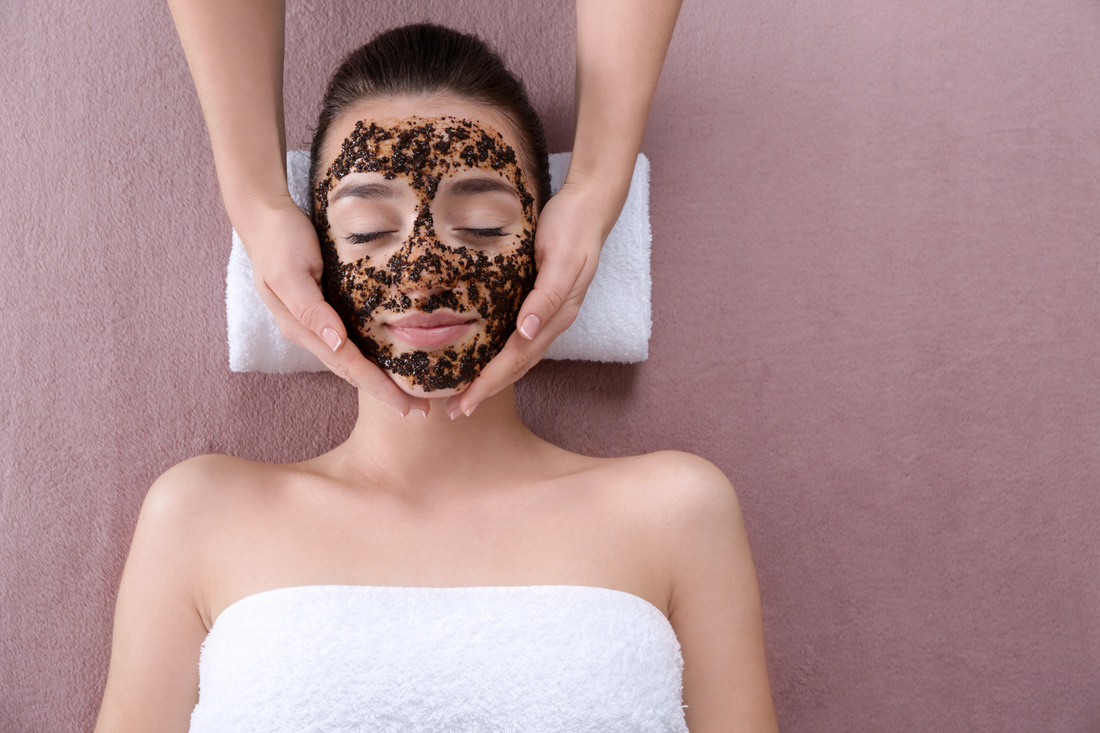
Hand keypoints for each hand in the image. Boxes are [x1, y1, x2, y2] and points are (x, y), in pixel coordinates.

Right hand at [241, 198, 429, 415]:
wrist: (264, 217)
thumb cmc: (279, 240)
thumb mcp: (291, 272)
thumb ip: (310, 309)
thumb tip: (336, 343)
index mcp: (303, 327)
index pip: (349, 365)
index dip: (378, 387)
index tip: (405, 406)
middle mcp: (312, 332)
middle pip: (353, 371)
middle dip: (385, 393)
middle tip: (420, 411)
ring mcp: (318, 323)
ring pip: (352, 360)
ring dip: (380, 380)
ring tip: (411, 396)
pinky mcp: (326, 308)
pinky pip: (352, 341)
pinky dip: (373, 357)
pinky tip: (391, 362)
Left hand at [445, 180, 609, 417]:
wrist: (589, 207)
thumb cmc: (572, 228)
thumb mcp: (560, 258)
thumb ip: (546, 296)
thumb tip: (526, 331)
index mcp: (556, 315)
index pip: (516, 359)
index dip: (490, 383)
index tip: (466, 403)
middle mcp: (551, 321)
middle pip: (516, 366)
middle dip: (486, 390)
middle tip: (456, 411)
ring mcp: (547, 314)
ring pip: (518, 357)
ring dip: (492, 379)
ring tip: (466, 395)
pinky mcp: (540, 303)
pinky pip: (518, 339)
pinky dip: (499, 356)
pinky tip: (482, 359)